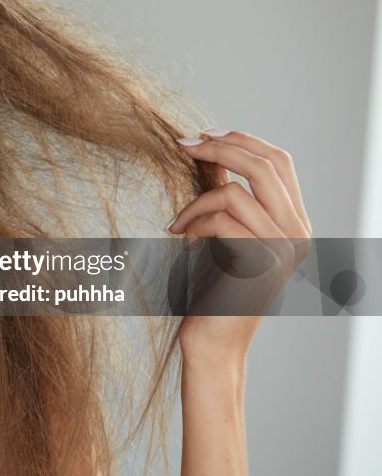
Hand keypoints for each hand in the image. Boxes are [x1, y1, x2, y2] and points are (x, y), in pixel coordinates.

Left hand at [166, 129, 311, 366]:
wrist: (213, 341)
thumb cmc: (213, 288)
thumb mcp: (223, 231)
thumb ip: (226, 194)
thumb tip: (211, 151)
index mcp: (295, 222)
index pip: (279, 162)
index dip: (242, 139)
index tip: (203, 134)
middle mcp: (299, 232)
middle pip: (264, 165)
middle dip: (219, 147)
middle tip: (182, 145)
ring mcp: (284, 247)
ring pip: (234, 193)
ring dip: (194, 204)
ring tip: (177, 226)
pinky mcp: (261, 261)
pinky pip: (220, 220)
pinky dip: (192, 226)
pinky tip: (182, 244)